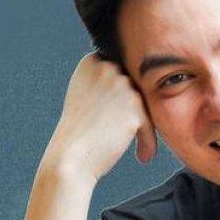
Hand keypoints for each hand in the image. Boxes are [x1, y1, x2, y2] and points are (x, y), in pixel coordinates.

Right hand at [42, 52, 159, 181]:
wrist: (69, 158)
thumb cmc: (77, 133)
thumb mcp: (84, 96)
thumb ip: (104, 83)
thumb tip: (130, 81)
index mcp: (92, 62)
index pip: (120, 72)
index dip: (122, 97)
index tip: (117, 118)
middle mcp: (107, 68)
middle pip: (135, 87)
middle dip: (136, 111)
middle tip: (132, 134)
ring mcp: (121, 85)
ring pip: (145, 105)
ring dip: (144, 128)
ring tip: (139, 149)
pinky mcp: (135, 106)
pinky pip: (150, 124)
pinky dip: (148, 141)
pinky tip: (143, 156)